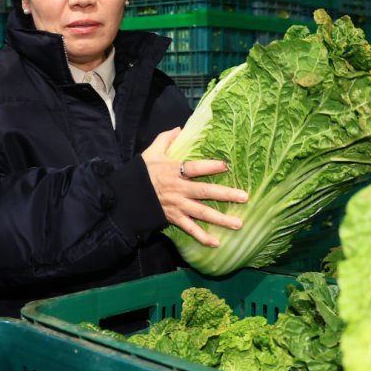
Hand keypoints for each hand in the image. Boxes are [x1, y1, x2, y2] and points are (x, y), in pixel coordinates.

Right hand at [141, 127, 247, 247]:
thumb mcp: (152, 152)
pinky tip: (216, 243)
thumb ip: (166, 138)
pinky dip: (202, 237)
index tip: (226, 165)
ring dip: (221, 219)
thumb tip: (180, 128)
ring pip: (202, 213)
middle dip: (225, 195)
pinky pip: (190, 229)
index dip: (209, 167)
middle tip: (244, 197)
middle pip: (204, 192)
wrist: (126, 196)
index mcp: (174, 171)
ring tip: (238, 223)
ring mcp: (177, 205)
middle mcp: (178, 189)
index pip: (194, 168)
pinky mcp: (174, 218)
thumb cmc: (141, 172)